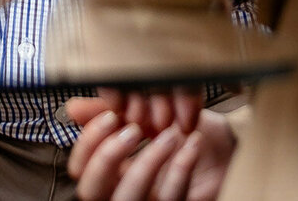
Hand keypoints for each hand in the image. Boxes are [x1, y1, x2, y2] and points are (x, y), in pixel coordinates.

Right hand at [66, 92, 234, 200]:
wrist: (224, 149)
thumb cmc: (181, 130)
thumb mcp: (145, 113)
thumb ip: (110, 109)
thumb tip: (72, 106)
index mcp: (111, 171)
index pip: (80, 170)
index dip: (88, 145)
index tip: (111, 116)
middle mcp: (123, 191)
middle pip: (93, 192)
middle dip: (108, 157)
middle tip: (134, 129)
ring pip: (129, 199)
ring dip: (147, 162)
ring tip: (170, 134)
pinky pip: (171, 199)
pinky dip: (181, 168)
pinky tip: (193, 144)